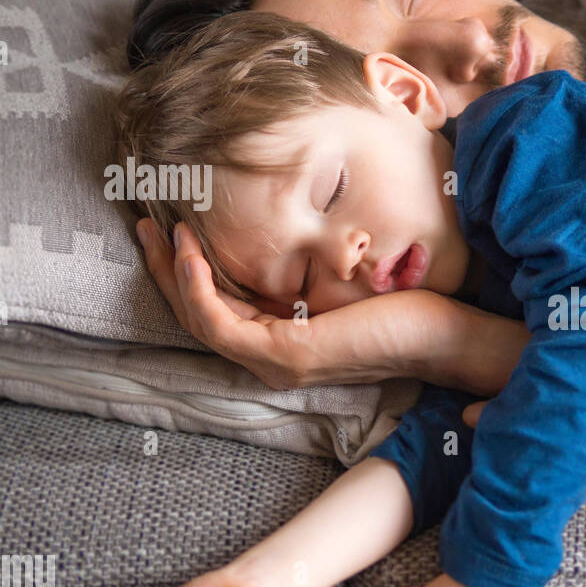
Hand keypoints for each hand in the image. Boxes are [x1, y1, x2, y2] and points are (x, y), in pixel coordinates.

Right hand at [136, 218, 468, 389]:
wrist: (441, 334)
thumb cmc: (403, 305)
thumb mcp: (340, 279)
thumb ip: (305, 266)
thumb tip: (285, 225)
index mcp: (281, 342)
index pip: (215, 309)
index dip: (185, 269)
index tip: (170, 226)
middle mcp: (270, 358)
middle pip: (196, 316)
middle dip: (165, 268)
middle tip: (144, 225)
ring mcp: (274, 362)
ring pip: (199, 321)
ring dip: (174, 274)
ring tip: (163, 230)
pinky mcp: (285, 356)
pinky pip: (221, 324)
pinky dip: (199, 289)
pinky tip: (193, 253)